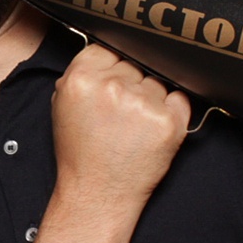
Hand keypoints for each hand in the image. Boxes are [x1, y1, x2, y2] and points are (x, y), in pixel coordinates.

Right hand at [50, 44, 190, 207]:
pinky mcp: (169, 122)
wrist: (98, 194)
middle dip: (131, 84)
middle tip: (121, 114)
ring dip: (151, 99)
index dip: (112, 67)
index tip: (112, 83)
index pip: (109, 48)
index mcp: (81, 78)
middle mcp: (112, 86)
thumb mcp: (62, 106)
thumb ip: (81, 74)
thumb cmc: (81, 154)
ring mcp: (142, 103)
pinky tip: (152, 130)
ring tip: (134, 127)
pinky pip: (180, 98)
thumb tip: (106, 53)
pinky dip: (171, 111)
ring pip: (157, 82)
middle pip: (135, 64)